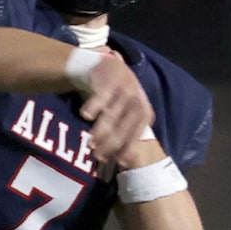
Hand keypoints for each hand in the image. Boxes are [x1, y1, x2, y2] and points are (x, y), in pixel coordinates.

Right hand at [79, 52, 153, 169]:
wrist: (107, 67)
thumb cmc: (116, 97)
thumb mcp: (127, 113)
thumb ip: (126, 133)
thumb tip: (123, 162)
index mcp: (144, 111)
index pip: (137, 133)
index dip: (129, 147)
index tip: (120, 162)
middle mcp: (137, 100)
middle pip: (124, 126)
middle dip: (112, 143)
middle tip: (98, 156)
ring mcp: (124, 88)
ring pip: (112, 114)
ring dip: (102, 129)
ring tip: (91, 142)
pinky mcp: (110, 78)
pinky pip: (101, 95)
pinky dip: (94, 105)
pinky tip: (85, 115)